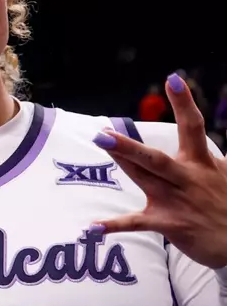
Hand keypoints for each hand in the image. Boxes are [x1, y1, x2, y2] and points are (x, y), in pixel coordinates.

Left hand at [94, 74, 226, 267]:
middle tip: (103, 130)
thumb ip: (217, 157)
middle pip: (155, 157)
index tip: (172, 78)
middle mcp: (187, 177)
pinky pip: (136, 223)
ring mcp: (176, 200)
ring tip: (100, 141)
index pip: (193, 127)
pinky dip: (114, 225)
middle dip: (130, 144)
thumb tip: (220, 144)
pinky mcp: (169, 223)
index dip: (184, 103)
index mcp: (202, 163)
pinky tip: (91, 227)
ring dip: (123, 161)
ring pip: (144, 177)